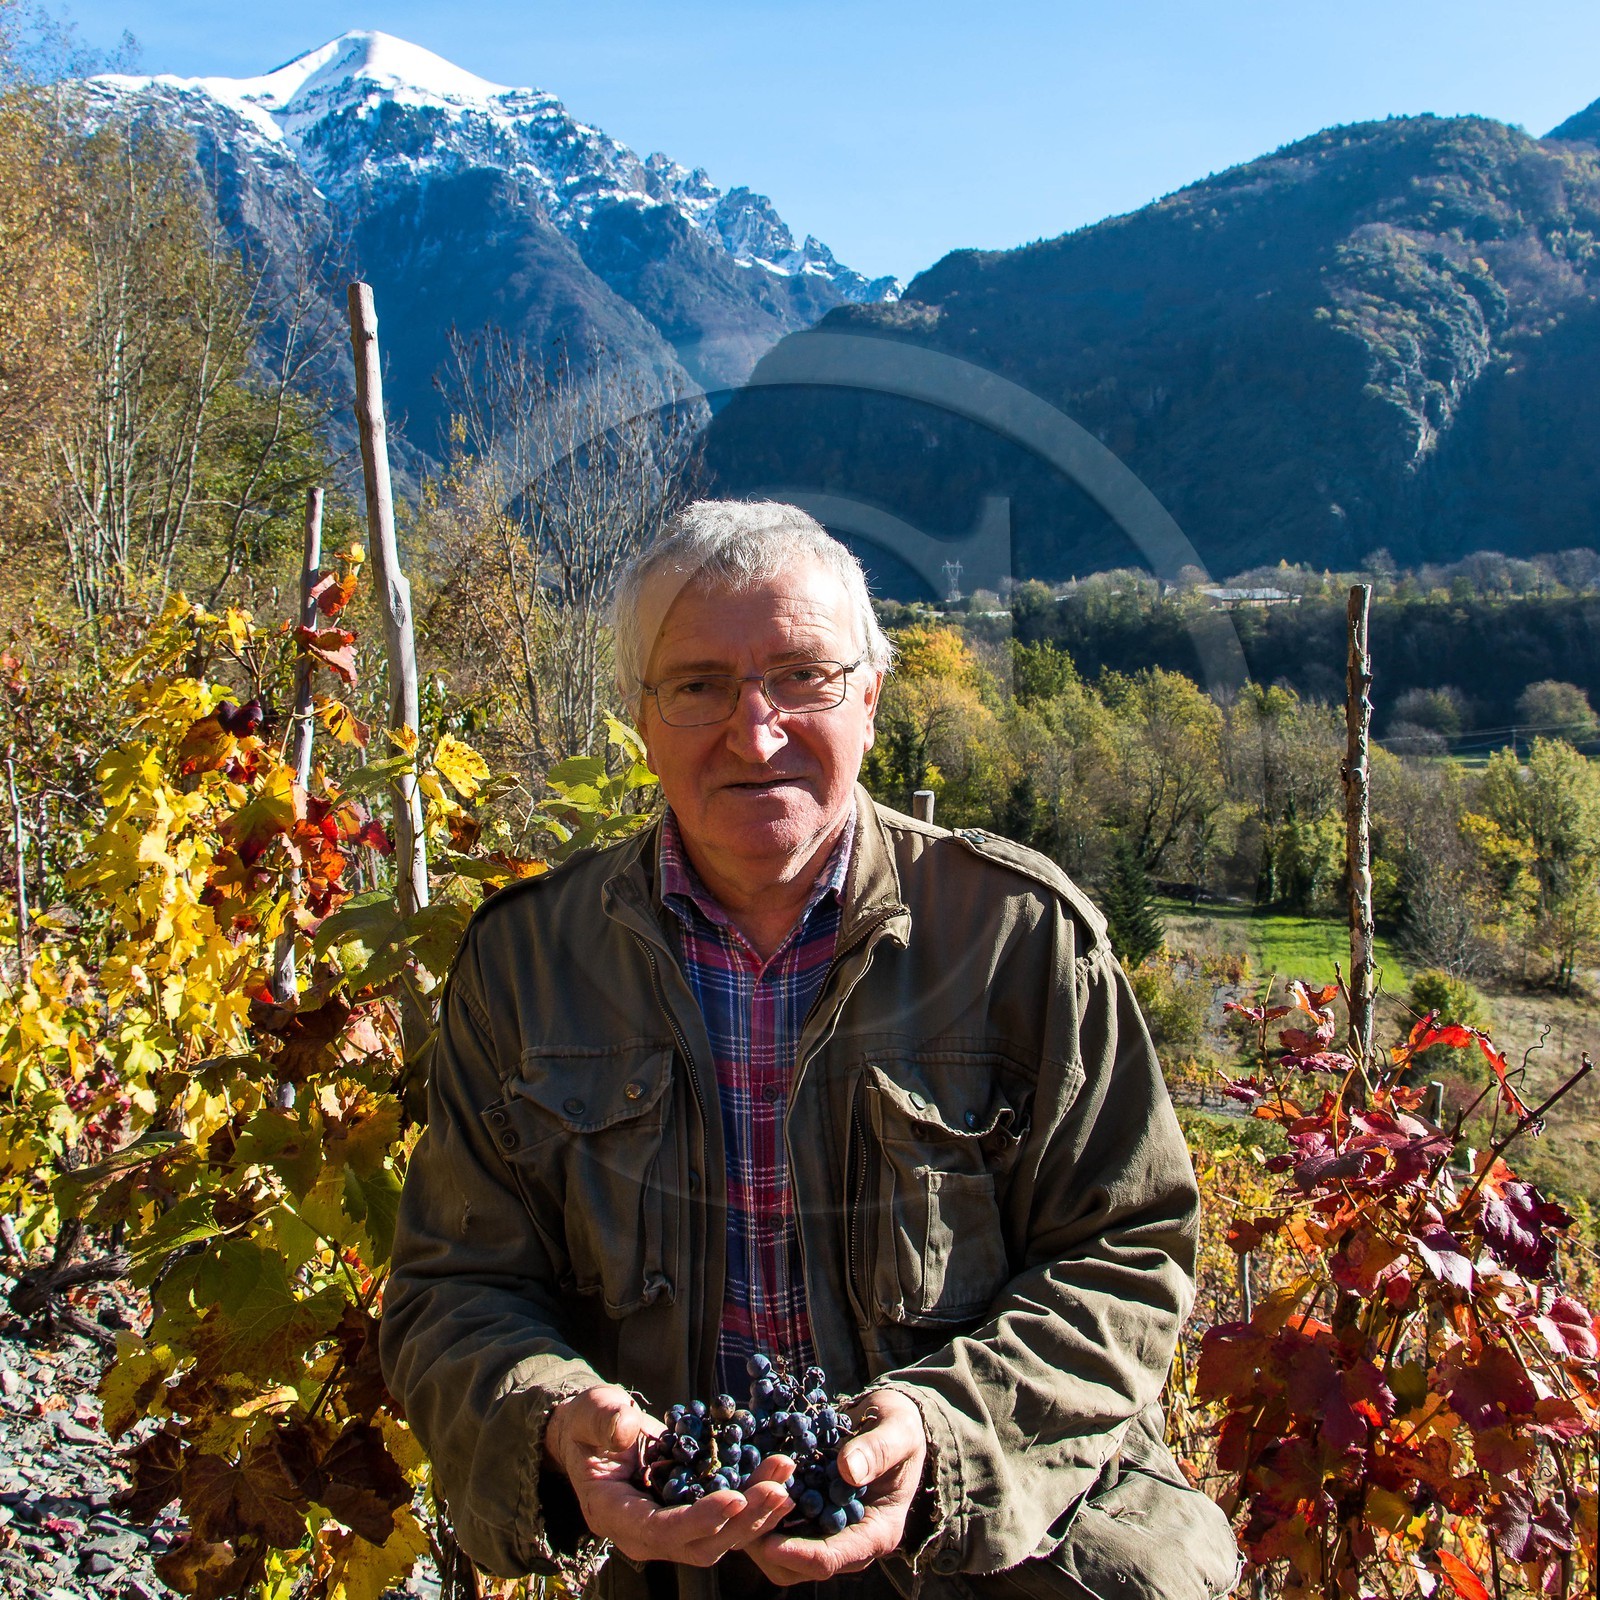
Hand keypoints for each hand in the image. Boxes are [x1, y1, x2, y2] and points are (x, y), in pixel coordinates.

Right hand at [544, 1385, 796, 1566]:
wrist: (596, 1434)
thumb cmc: (591, 1422)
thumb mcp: (592, 1411)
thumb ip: (605, 1419)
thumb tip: (626, 1426)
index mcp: (616, 1514)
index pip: (661, 1530)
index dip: (699, 1519)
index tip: (734, 1498)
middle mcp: (646, 1534)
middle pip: (700, 1544)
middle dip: (742, 1519)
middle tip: (777, 1487)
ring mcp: (671, 1530)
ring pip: (720, 1537)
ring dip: (757, 1513)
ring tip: (785, 1479)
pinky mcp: (691, 1515)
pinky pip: (727, 1521)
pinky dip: (754, 1506)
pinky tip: (781, 1482)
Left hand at [742, 1387, 927, 1585]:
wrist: (892, 1421)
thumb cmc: (901, 1427)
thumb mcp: (898, 1431)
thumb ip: (877, 1450)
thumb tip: (849, 1471)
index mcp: (877, 1532)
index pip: (832, 1558)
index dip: (798, 1553)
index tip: (768, 1540)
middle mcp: (850, 1541)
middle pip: (800, 1566)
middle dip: (767, 1545)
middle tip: (740, 1516)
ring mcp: (828, 1530)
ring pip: (782, 1552)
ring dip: (758, 1528)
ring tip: (738, 1499)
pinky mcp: (811, 1515)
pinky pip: (779, 1526)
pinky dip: (760, 1510)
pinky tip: (743, 1486)